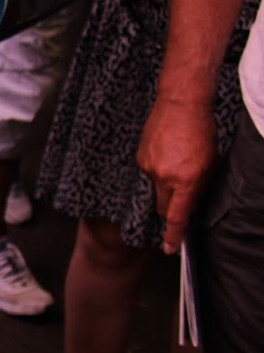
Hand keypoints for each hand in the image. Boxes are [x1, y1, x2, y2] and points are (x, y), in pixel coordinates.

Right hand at [137, 96, 217, 253]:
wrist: (181, 103)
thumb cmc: (202, 131)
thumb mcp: (211, 163)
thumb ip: (200, 186)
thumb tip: (191, 202)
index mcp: (186, 181)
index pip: (177, 216)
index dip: (173, 235)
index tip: (168, 248)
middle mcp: (165, 176)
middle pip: (161, 205)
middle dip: (169, 207)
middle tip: (181, 195)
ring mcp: (149, 166)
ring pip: (155, 188)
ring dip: (165, 183)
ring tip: (178, 161)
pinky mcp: (141, 156)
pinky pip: (149, 172)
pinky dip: (158, 169)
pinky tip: (167, 152)